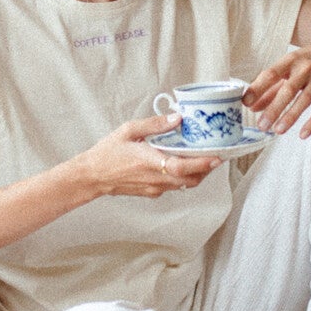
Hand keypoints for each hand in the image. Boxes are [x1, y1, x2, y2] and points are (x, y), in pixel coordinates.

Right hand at [75, 114, 221, 198]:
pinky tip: (183, 164)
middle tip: (218, 155)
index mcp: (148, 161)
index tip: (217, 157)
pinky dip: (184, 177)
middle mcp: (155, 178)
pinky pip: (175, 186)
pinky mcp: (152, 192)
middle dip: (207, 169)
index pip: (181, 167)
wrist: (92, 176)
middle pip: (190, 179)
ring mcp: (154, 188)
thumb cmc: (107, 153)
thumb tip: (177, 118)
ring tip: (204, 158)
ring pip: (185, 185)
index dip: (201, 164)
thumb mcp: (128, 130)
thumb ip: (154, 124)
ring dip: (198, 174)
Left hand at [243, 34, 310, 138]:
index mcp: (291, 60)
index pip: (271, 74)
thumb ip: (272, 87)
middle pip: (288, 90)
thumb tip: (253, 106)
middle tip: (262, 125)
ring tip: (278, 130)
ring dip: (290, 117)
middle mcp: (306, 68)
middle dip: (274, 109)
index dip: (258, 88)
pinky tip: (302, 134)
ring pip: (304, 100)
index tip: (246, 102)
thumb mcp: (292, 66)